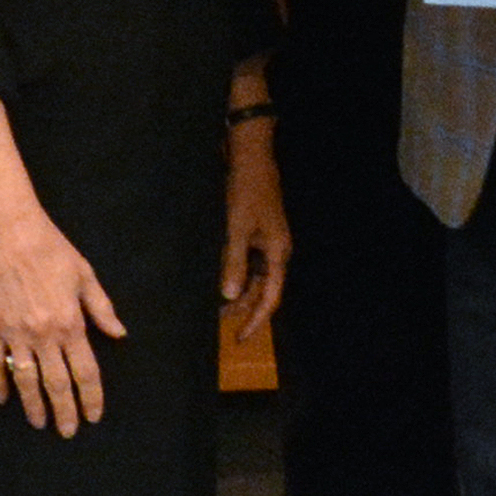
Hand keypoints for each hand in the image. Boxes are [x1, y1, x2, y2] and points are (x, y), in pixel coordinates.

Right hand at [0, 201, 125, 435]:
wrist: (7, 231)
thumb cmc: (51, 248)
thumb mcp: (85, 275)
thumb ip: (101, 309)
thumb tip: (119, 334)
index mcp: (70, 323)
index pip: (85, 371)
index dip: (91, 398)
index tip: (94, 415)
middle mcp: (43, 335)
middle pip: (56, 383)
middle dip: (64, 411)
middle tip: (67, 432)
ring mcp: (14, 333)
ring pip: (25, 379)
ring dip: (33, 405)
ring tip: (39, 422)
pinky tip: (3, 399)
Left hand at [219, 118, 290, 345]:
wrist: (251, 157)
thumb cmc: (246, 190)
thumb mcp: (236, 227)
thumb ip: (234, 262)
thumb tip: (229, 297)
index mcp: (278, 253)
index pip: (270, 298)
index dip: (256, 320)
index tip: (239, 339)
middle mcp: (277, 252)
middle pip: (264, 291)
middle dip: (245, 310)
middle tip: (222, 326)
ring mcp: (268, 243)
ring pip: (256, 278)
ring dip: (240, 294)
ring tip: (218, 309)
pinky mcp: (258, 234)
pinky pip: (250, 264)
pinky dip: (238, 275)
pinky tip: (222, 282)